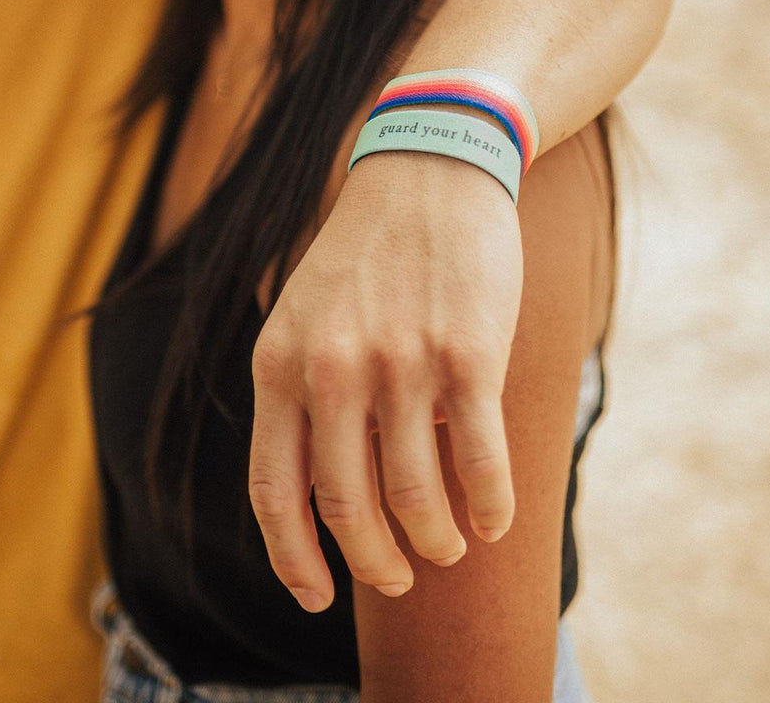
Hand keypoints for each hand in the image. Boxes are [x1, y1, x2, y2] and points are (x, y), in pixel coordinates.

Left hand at [249, 150, 521, 611]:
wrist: (426, 172)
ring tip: (447, 547)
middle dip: (373, 562)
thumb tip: (322, 486)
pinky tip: (494, 522)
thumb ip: (300, 394)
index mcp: (281, 366)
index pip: (275, 492)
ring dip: (434, 541)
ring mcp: (401, 363)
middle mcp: (334, 370)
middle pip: (347, 507)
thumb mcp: (302, 317)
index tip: (318, 596)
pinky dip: (489, 506)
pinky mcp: (467, 355)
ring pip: (414, 495)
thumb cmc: (366, 255)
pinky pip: (478, 460)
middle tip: (396, 576)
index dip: (293, 559)